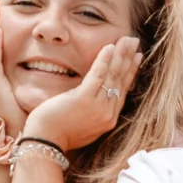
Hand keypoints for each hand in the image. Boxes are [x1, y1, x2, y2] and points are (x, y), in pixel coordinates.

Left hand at [22, 37, 141, 152]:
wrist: (45, 143)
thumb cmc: (58, 134)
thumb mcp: (83, 124)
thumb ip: (93, 111)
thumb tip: (94, 96)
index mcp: (108, 119)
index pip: (123, 90)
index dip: (130, 72)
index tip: (137, 58)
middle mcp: (107, 114)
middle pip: (121, 81)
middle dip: (129, 58)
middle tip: (134, 42)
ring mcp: (98, 107)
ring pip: (113, 76)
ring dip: (120, 55)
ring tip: (126, 39)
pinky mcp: (84, 100)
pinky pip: (97, 75)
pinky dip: (104, 60)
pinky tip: (109, 46)